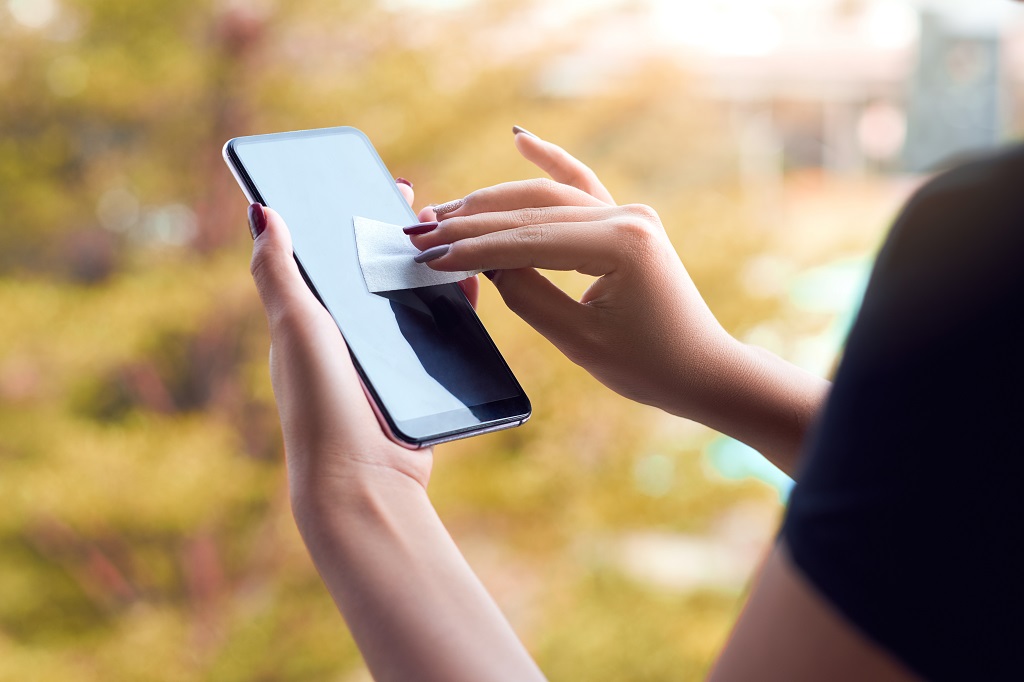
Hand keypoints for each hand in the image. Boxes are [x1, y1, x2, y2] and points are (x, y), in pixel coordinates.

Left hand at [247, 185, 433, 511]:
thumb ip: (279, 272)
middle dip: (398, 237)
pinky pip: (432, 335)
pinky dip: (449, 309)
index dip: (347, 216)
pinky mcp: (410, 382)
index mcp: (305, 319)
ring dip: (428, 270)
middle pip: (370, 274)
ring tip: (457, 240)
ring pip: (405, 302)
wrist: (364, 481)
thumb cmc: (321, 401)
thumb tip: (261, 210)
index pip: (325, 253)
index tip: (380, 183)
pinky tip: (470, 290)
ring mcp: (376, 361)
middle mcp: (338, 337)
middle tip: (431, 207)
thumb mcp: (296, 328)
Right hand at [409, 156, 737, 424]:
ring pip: (548, 196)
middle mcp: (627, 217)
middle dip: (473, 221)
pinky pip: (581, 187)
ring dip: (495, 201)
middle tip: (421, 229)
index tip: (427, 254)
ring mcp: (629, 215)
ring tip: (446, 210)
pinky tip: (521, 139)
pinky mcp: (627, 223)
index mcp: (621, 244)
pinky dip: (552, 163)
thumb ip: (525, 294)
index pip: (527, 240)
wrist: (702, 370)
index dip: (473, 248)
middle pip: (532, 210)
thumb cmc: (648, 366)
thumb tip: (482, 262)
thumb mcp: (578, 340)